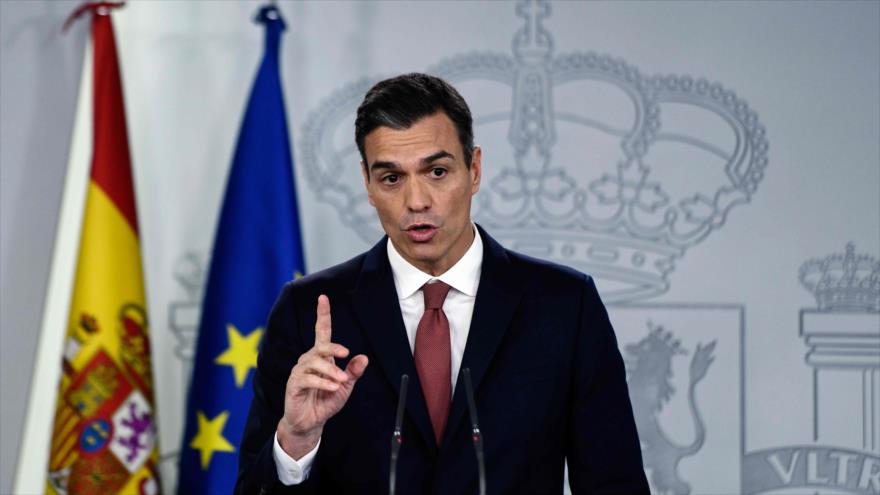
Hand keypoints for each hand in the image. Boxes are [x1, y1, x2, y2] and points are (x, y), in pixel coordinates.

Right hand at [276, 295, 368, 458]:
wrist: (311, 422)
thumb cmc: (326, 401)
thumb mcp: (345, 386)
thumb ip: (353, 372)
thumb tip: (363, 358)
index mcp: (321, 357)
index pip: (321, 331)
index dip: (322, 315)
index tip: (323, 298)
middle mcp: (308, 360)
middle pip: (320, 346)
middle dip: (334, 348)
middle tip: (347, 354)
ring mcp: (299, 371)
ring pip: (314, 362)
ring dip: (331, 370)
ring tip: (341, 380)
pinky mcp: (294, 384)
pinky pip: (308, 378)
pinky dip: (322, 382)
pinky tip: (333, 386)